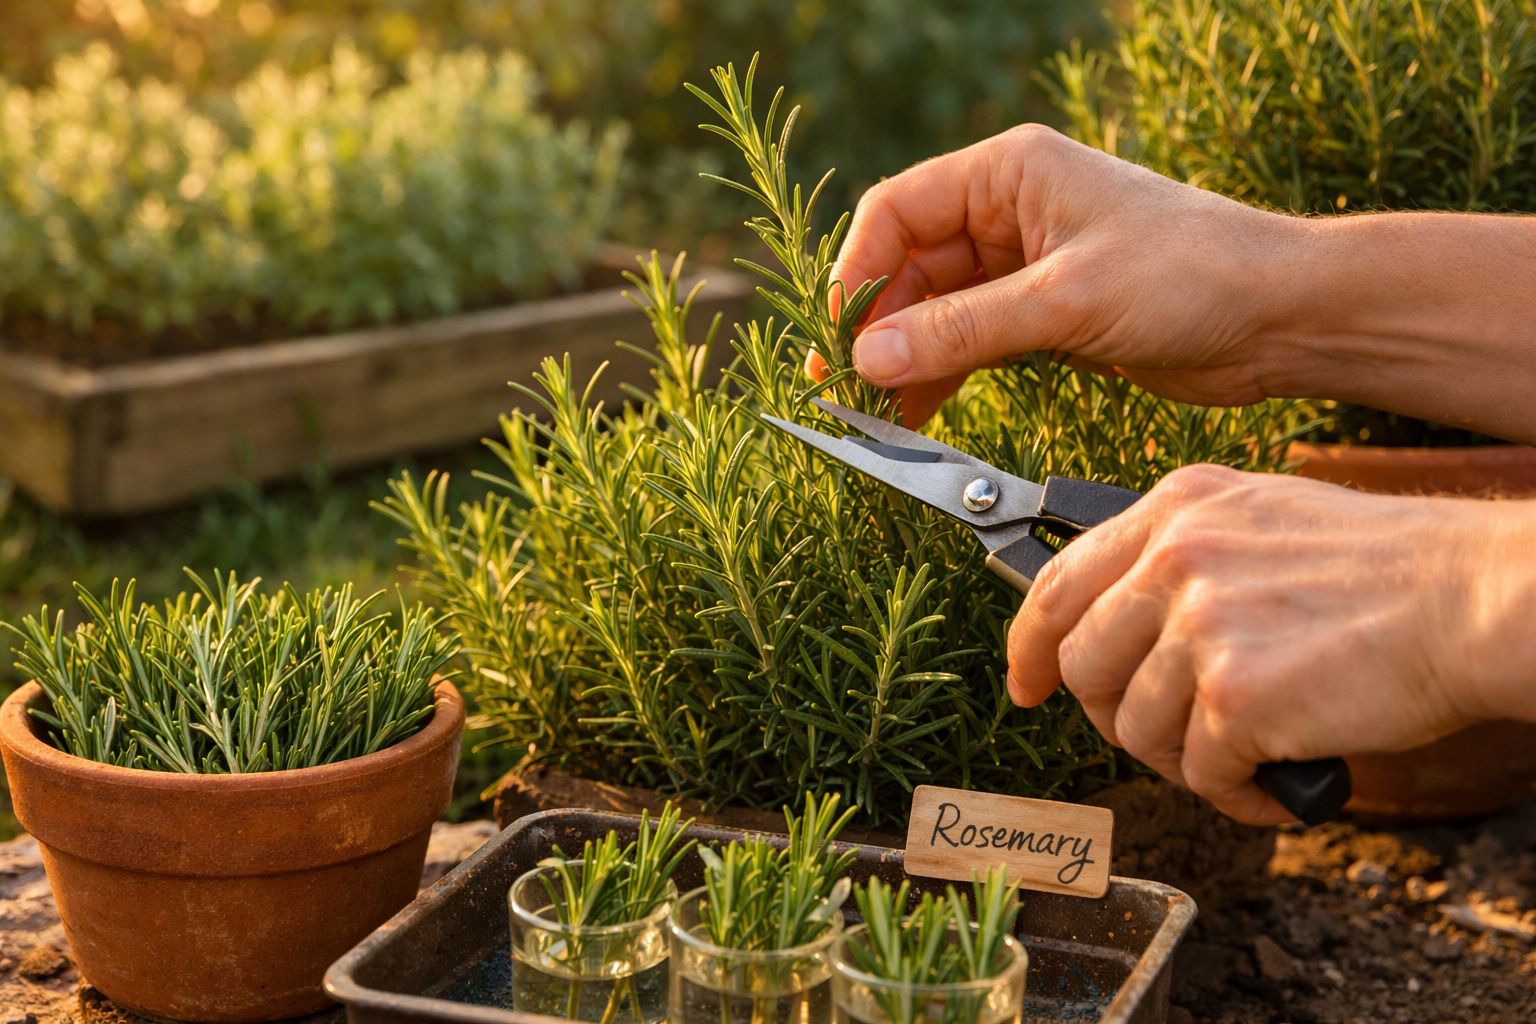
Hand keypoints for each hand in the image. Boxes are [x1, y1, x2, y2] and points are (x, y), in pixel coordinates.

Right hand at [826, 125, 1304, 424]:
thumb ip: (962, 331)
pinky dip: (944, 375)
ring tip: (877, 416)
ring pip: (937, 311)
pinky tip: (919, 412)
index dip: (857, 276)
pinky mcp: (1047, 314)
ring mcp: (1026, 264)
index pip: (897, 213)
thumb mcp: (1065, 300)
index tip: (837, 339)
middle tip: (847, 392)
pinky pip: (972, 342)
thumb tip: (868, 358)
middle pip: (909, 267)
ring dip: (906, 360)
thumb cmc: (1190, 275)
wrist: (1282, 318)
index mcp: (1009, 173)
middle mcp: (1009, 211)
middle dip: (878, 330)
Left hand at [1006, 465, 1534, 823]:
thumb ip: (1182, 557)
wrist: (1474, 596)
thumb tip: (1118, 622)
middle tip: (1172, 737)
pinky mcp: (1237, 696)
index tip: (1026, 686)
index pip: (1057, 585)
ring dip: (1187, 760)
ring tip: (1245, 756)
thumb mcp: (1261, 520)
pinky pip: (1202, 774)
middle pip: (1083, 669)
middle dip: (1117, 718)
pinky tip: (1279, 782)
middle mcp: (1176, 558)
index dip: (1028, 648)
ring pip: (1138, 730)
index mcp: (1176, 509)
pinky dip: (1239, 795)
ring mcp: (1202, 625)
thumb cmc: (1385, 569)